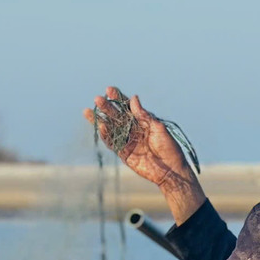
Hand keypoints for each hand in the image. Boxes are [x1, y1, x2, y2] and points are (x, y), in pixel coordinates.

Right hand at [84, 86, 206, 222]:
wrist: (170, 170)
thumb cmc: (169, 147)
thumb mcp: (157, 127)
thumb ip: (144, 115)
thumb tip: (133, 98)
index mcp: (143, 121)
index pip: (128, 107)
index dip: (118, 98)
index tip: (109, 89)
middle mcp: (133, 130)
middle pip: (117, 116)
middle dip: (107, 108)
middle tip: (97, 99)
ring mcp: (128, 142)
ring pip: (111, 129)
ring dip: (100, 120)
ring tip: (89, 111)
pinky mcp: (124, 154)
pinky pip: (112, 144)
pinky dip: (106, 135)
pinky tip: (100, 126)